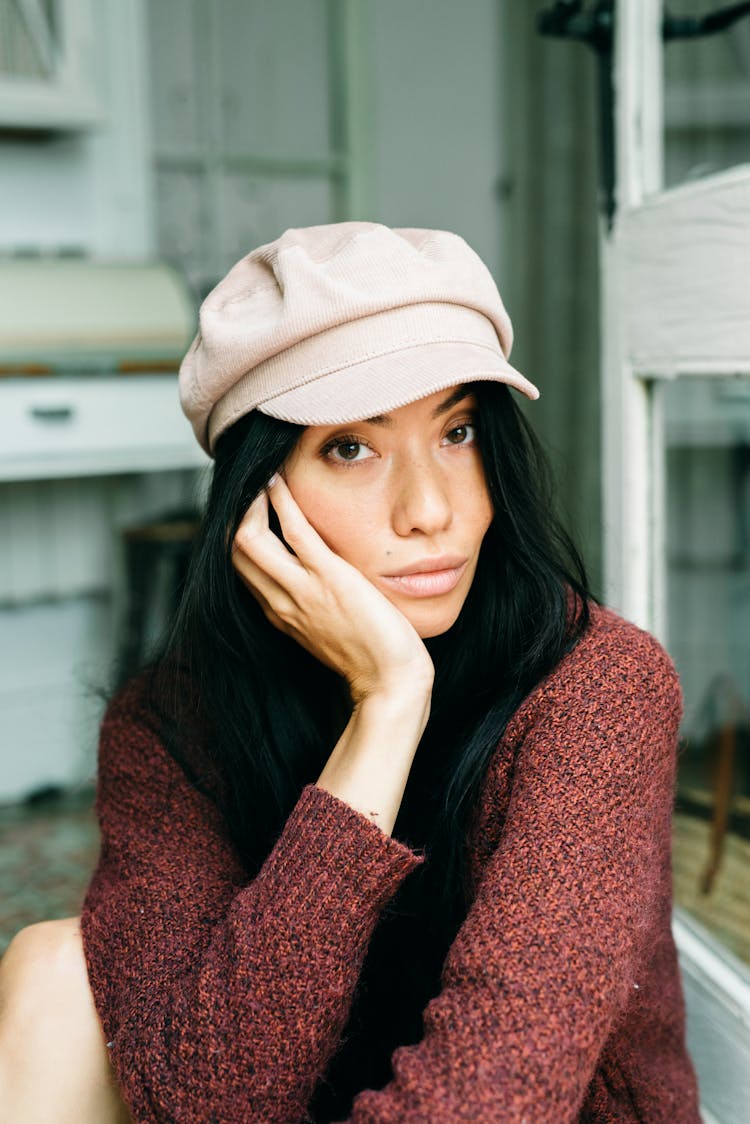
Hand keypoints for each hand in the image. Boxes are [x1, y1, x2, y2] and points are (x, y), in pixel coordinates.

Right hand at [231, 476, 433, 705]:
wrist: (391, 683)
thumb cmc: (372, 658)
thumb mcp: (330, 630)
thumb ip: (316, 607)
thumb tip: (321, 583)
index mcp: (280, 615)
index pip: (242, 570)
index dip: (239, 537)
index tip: (251, 511)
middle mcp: (282, 602)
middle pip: (234, 553)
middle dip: (237, 515)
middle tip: (254, 487)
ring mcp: (303, 590)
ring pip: (249, 540)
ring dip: (252, 502)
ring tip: (264, 478)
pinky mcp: (330, 579)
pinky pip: (295, 531)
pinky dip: (282, 501)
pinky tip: (281, 481)